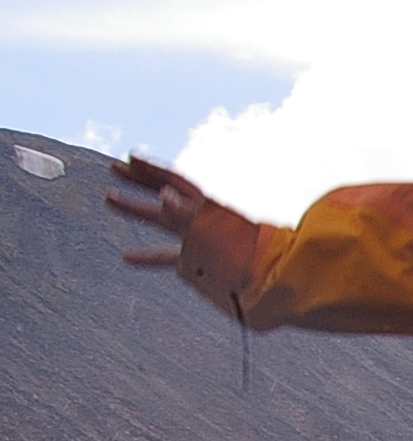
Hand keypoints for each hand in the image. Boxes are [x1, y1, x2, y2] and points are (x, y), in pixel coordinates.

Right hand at [107, 155, 259, 307]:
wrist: (277, 283)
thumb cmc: (251, 257)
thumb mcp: (217, 231)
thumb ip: (191, 215)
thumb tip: (163, 195)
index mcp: (209, 209)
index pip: (175, 181)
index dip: (152, 169)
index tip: (129, 157)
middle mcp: (202, 221)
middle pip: (164, 192)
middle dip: (139, 180)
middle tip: (113, 167)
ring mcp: (200, 241)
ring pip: (162, 221)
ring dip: (136, 209)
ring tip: (108, 199)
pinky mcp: (201, 264)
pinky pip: (169, 257)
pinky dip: (146, 256)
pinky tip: (124, 258)